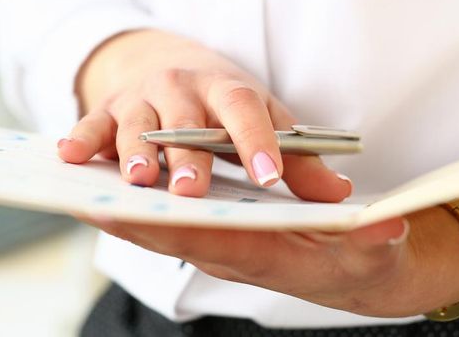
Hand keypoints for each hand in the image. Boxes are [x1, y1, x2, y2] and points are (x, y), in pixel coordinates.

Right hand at [59, 29, 349, 200]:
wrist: (168, 64)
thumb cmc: (222, 106)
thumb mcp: (264, 121)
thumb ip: (298, 161)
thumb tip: (338, 197)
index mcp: (227, 89)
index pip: (245, 110)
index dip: (258, 141)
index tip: (270, 176)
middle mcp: (180, 89)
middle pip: (184, 120)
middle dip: (187, 156)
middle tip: (192, 191)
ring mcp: (140, 98)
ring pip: (136, 124)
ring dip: (135, 152)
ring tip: (138, 180)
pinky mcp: (106, 110)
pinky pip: (90, 124)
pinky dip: (81, 140)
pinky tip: (69, 156)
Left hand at [77, 186, 458, 317]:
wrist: (360, 271)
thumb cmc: (362, 258)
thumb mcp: (376, 249)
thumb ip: (375, 241)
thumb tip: (382, 229)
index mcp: (265, 255)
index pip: (203, 241)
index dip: (159, 227)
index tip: (114, 212)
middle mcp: (233, 252)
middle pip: (167, 236)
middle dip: (124, 219)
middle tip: (78, 196)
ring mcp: (221, 244)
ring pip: (161, 230)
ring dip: (122, 213)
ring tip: (76, 188)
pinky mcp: (218, 233)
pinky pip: (168, 223)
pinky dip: (136, 210)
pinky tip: (107, 189)